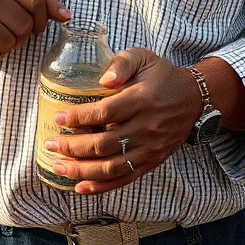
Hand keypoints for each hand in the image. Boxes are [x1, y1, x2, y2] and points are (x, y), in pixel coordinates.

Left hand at [43, 48, 202, 194]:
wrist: (194, 98)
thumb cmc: (163, 75)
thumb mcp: (143, 57)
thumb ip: (121, 63)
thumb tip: (103, 79)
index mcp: (141, 99)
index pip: (105, 113)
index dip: (79, 118)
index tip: (59, 117)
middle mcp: (146, 127)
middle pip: (103, 145)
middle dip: (72, 147)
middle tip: (50, 143)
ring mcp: (150, 148)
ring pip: (110, 167)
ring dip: (81, 170)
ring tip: (58, 166)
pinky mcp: (152, 161)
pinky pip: (124, 178)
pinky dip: (101, 186)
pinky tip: (81, 185)